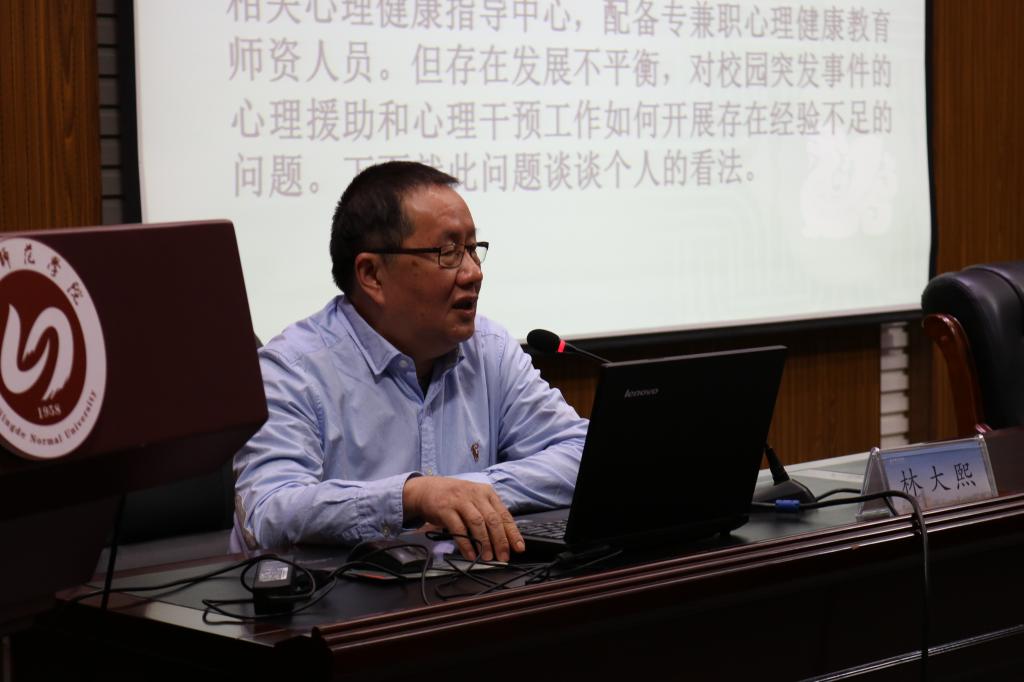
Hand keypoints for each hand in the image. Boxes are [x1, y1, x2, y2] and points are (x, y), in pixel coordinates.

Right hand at [402, 476, 524, 561]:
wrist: (426, 489)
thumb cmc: (454, 497)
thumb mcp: (474, 500)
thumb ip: (488, 514)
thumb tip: (503, 538)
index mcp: (486, 493)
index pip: (504, 515)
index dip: (513, 533)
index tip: (519, 548)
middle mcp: (475, 495)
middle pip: (493, 520)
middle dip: (500, 541)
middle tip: (503, 556)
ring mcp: (460, 501)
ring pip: (478, 523)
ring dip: (484, 543)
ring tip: (488, 557)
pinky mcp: (445, 509)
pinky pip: (458, 528)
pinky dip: (466, 544)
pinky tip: (471, 554)